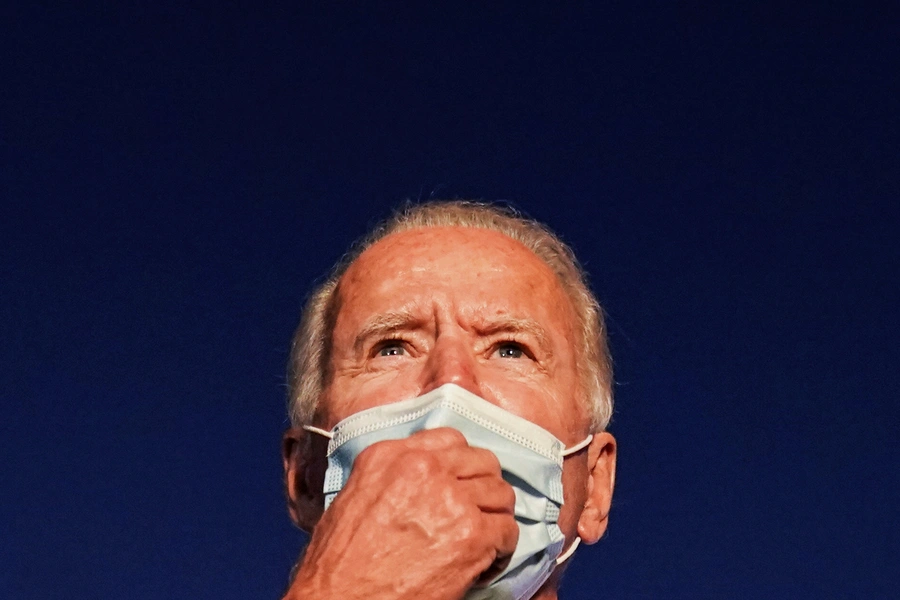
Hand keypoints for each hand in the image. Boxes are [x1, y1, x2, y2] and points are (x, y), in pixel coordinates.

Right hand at [284, 428, 518, 599]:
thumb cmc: (340, 562)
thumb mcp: (355, 498)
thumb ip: (393, 476)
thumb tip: (425, 480)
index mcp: (390, 456)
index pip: (449, 438)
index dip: (461, 464)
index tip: (460, 483)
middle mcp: (423, 468)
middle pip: (482, 462)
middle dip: (484, 488)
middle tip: (477, 513)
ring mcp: (450, 499)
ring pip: (501, 494)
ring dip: (495, 518)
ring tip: (483, 540)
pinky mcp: (471, 534)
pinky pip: (508, 531)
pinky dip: (502, 550)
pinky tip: (484, 564)